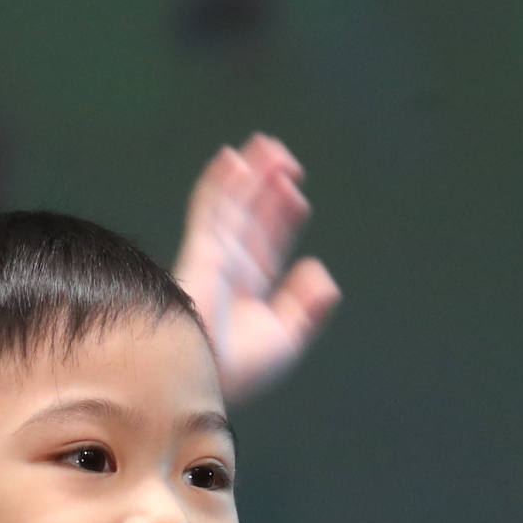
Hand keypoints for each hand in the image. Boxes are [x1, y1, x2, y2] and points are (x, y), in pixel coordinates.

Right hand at [172, 134, 341, 403]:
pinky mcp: (202, 251)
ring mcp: (215, 257)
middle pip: (252, 217)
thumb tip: (321, 270)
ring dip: (250, 175)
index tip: (297, 197)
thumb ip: (305, 305)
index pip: (269, 243)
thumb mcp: (285, 339)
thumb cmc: (239, 370)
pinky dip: (220, 184)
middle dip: (267, 187)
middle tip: (286, 159)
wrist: (205, 376)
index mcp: (250, 290)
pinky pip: (211, 210)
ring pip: (234, 206)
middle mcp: (232, 269)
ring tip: (267, 146)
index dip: (283, 217)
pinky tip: (232, 159)